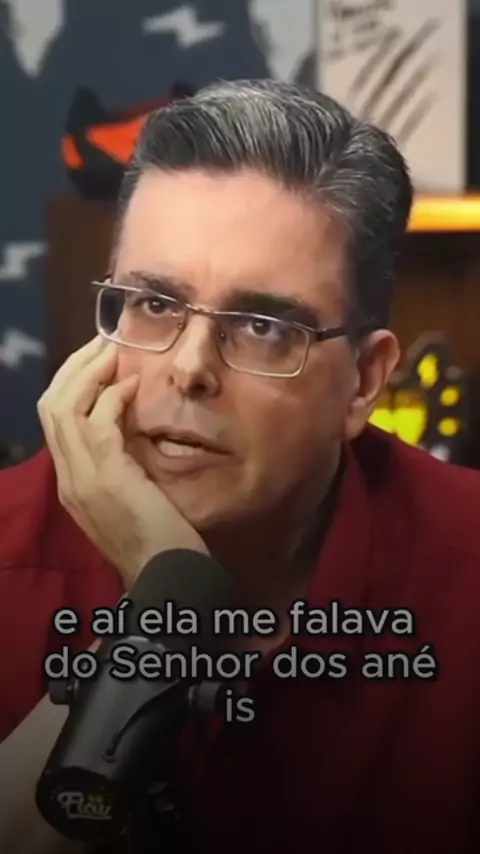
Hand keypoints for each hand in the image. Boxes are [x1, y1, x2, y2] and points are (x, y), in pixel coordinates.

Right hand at [37, 337, 208, 589]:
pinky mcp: (107, 477)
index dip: (71, 384)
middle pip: (50, 406)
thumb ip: (119, 463)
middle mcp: (67, 478)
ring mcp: (82, 478)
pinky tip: (131, 385)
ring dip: (88, 373)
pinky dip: (111, 398)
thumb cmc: (159, 540)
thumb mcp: (131, 496)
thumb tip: (127, 423)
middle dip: (73, 368)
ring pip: (64, 408)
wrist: (168, 578)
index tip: (98, 362)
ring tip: (112, 351)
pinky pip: (97, 423)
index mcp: (71, 482)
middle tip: (101, 343)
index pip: (54, 420)